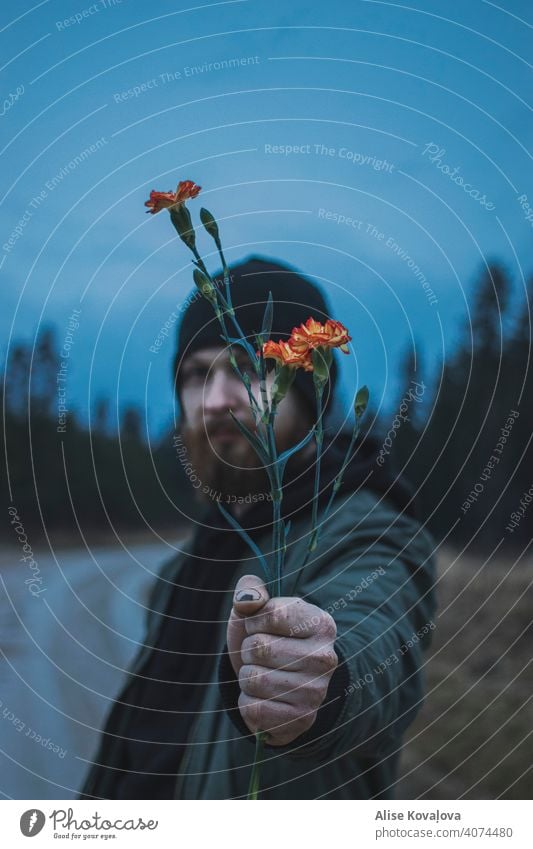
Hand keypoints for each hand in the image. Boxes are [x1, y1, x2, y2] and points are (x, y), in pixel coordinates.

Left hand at [226, 573, 338, 745]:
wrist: (278, 686)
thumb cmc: (266, 639)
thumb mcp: (257, 610)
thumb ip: (250, 592)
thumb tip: (246, 600)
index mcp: (321, 624)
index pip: (271, 613)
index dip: (254, 620)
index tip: (261, 627)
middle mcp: (325, 657)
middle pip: (258, 647)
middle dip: (248, 650)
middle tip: (261, 656)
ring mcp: (316, 691)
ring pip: (253, 679)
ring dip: (246, 677)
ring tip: (263, 675)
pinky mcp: (301, 720)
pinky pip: (253, 709)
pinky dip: (248, 703)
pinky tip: (265, 699)